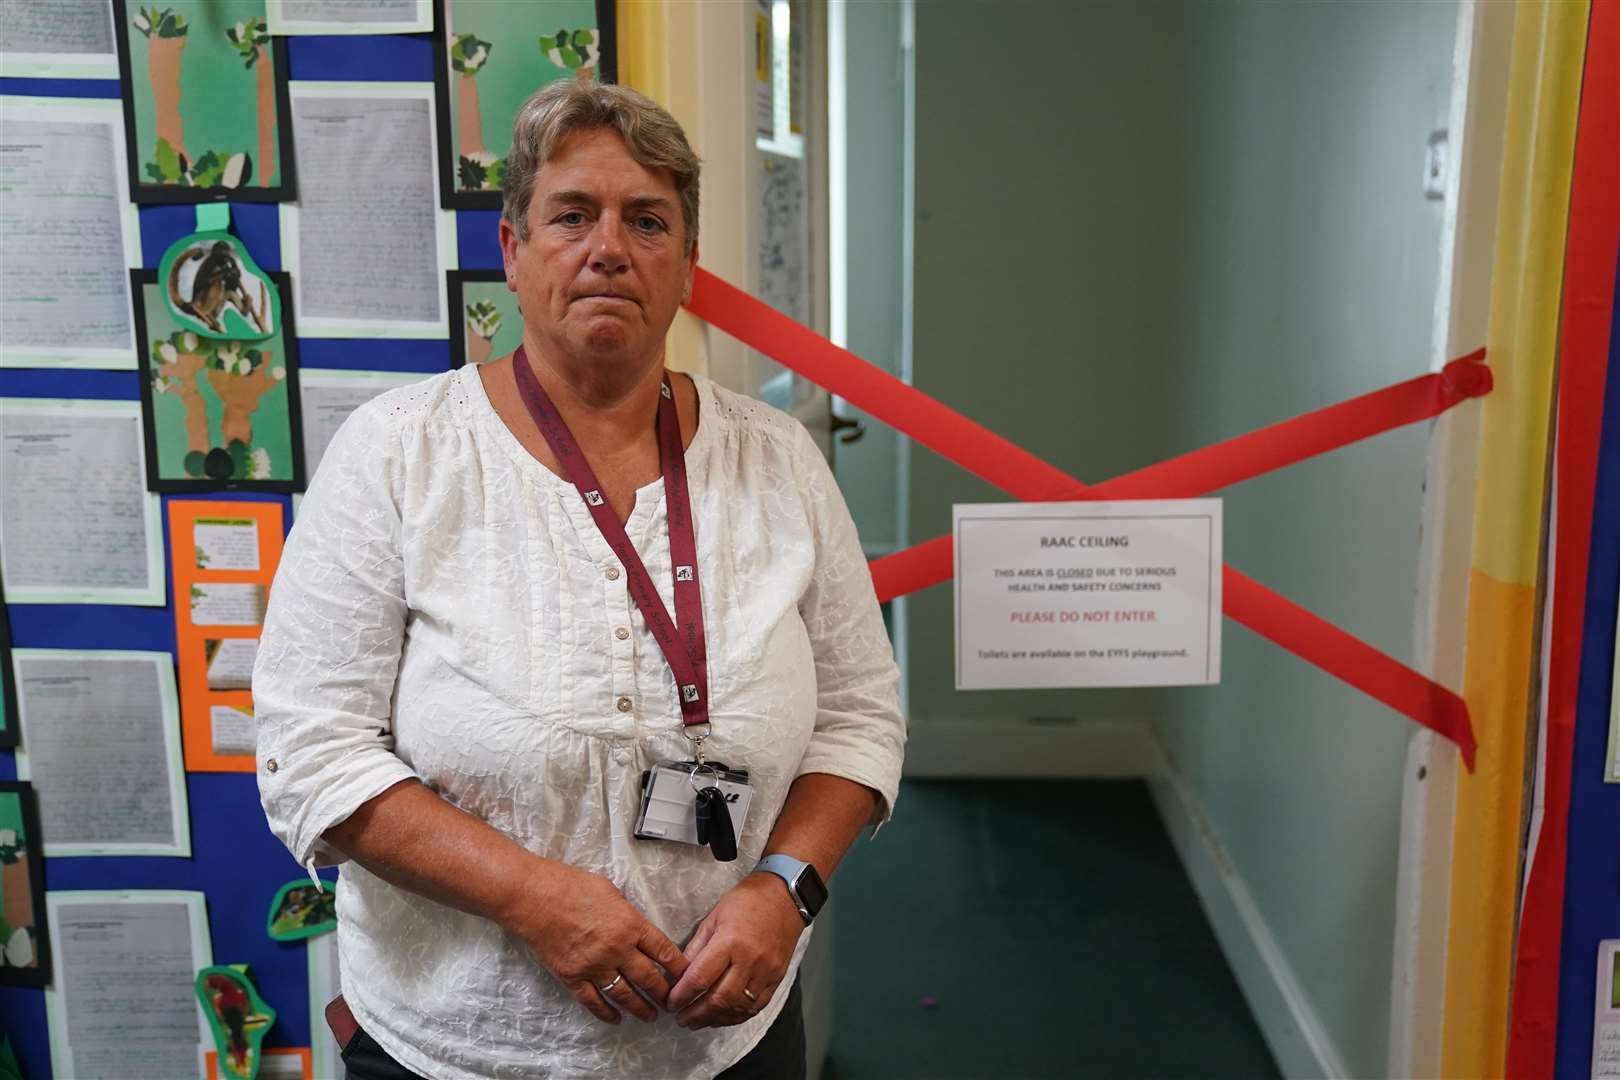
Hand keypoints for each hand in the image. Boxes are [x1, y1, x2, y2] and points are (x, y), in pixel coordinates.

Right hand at [500, 860, 688, 1024]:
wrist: (534, 898)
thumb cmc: (571, 886)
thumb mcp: (611, 891)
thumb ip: (627, 914)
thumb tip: (636, 928)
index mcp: (630, 925)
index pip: (664, 951)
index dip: (678, 967)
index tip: (686, 976)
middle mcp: (617, 949)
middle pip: (649, 978)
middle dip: (664, 993)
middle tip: (672, 1002)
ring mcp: (594, 966)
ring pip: (625, 995)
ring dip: (640, 1008)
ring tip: (651, 1016)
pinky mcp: (573, 977)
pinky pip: (593, 1001)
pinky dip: (606, 1013)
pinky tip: (616, 1018)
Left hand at [668, 873, 805, 1029]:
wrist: (785, 897)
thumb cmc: (746, 901)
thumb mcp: (714, 917)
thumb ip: (696, 948)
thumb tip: (678, 975)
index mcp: (729, 942)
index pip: (700, 978)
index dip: (681, 995)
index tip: (670, 1002)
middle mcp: (749, 960)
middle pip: (718, 999)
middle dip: (695, 1014)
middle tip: (680, 1018)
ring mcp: (766, 972)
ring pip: (737, 1007)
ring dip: (714, 1019)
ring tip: (697, 1021)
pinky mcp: (777, 979)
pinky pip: (755, 1007)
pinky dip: (736, 1016)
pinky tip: (722, 1017)